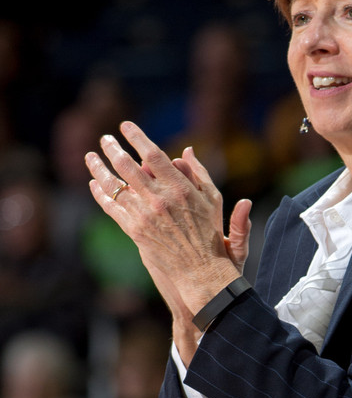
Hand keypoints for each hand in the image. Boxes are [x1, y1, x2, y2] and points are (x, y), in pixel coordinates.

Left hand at [85, 121, 249, 316]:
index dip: (137, 137)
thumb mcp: (213, 200)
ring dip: (99, 168)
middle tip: (105, 138)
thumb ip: (199, 173)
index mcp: (180, 188)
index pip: (153, 154)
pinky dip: (100, 193)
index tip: (126, 126)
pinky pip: (111, 207)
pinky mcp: (134, 231)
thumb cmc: (210, 234)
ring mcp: (144, 215)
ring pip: (114, 185)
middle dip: (112, 148)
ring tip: (90, 157)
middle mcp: (159, 199)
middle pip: (127, 166)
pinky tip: (94, 184)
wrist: (201, 271)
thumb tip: (186, 150)